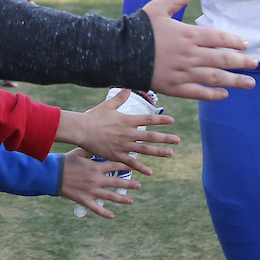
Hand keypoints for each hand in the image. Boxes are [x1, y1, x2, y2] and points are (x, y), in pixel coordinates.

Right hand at [54, 90, 177, 175]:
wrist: (82, 130)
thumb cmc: (94, 116)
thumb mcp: (108, 105)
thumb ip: (120, 97)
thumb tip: (128, 87)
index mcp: (127, 120)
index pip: (148, 119)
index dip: (161, 120)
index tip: (172, 120)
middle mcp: (128, 133)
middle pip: (150, 136)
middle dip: (165, 138)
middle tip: (177, 140)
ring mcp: (123, 145)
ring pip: (144, 150)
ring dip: (158, 152)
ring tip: (170, 154)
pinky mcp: (117, 155)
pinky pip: (131, 163)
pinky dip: (141, 168)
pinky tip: (150, 172)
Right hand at [59, 148, 138, 218]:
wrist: (53, 175)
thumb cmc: (66, 161)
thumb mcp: (79, 152)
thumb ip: (92, 150)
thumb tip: (103, 144)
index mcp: (96, 167)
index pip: (116, 166)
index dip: (127, 167)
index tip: (136, 167)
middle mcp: (96, 180)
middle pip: (116, 183)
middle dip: (129, 184)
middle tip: (139, 185)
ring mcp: (91, 191)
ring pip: (110, 197)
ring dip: (122, 199)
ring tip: (131, 200)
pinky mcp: (85, 200)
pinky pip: (96, 208)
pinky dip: (105, 213)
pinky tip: (112, 215)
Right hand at [144, 0, 256, 100]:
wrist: (119, 53)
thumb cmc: (139, 28)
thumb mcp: (158, 7)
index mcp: (187, 34)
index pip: (218, 38)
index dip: (234, 41)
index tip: (246, 44)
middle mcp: (189, 55)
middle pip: (222, 59)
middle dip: (242, 62)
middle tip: (256, 63)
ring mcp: (183, 73)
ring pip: (215, 78)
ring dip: (235, 81)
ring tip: (250, 83)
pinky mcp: (174, 87)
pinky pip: (198, 93)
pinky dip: (213, 94)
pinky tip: (224, 94)